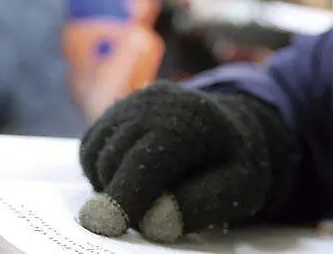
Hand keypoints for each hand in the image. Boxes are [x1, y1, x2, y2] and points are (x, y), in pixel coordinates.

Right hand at [77, 82, 287, 242]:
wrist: (230, 125)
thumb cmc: (235, 162)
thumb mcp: (241, 188)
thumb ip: (202, 205)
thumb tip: (155, 224)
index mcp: (191, 119)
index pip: (146, 159)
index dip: (126, 196)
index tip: (110, 229)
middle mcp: (154, 103)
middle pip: (115, 158)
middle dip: (118, 198)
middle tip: (135, 224)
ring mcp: (131, 103)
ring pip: (97, 154)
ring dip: (109, 186)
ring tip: (144, 198)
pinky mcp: (115, 111)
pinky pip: (91, 149)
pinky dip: (101, 172)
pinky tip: (130, 182)